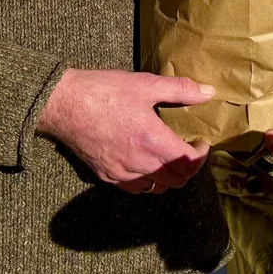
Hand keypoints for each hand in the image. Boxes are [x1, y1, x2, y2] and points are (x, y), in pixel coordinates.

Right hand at [37, 68, 213, 194]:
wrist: (64, 104)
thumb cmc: (104, 91)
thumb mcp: (145, 84)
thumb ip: (180, 89)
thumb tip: (209, 93)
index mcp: (152, 141)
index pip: (189, 163)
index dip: (201, 155)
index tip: (200, 142)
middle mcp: (139, 163)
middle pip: (177, 181)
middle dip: (189, 167)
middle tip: (188, 149)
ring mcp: (121, 173)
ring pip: (157, 188)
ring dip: (169, 177)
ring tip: (168, 157)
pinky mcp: (106, 176)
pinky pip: (135, 189)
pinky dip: (147, 181)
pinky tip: (145, 163)